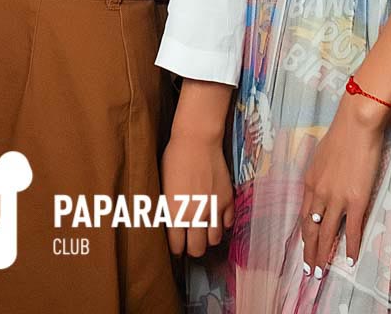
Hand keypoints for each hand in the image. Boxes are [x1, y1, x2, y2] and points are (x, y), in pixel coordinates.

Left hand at [161, 130, 233, 257]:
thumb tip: (168, 223)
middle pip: (197, 249)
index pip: (177, 246)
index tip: (176, 246)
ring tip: (203, 230)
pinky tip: (216, 216)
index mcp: (175, 212)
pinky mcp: (228, 199)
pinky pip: (228, 222)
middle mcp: (195, 215)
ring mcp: (214, 208)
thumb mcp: (162, 186)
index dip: (176, 248)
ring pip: (214, 240)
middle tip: (190, 242)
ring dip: (208, 237)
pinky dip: (222, 223)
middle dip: (193, 248)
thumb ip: (167, 208)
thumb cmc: (174, 159)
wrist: (196, 140)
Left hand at [297, 99, 387, 275]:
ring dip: (324, 255)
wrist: (357, 125)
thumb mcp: (322, 156)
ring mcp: (337, 199)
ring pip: (327, 234)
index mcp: (309, 182)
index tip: (304, 248)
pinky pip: (352, 230)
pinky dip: (351, 246)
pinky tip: (350, 260)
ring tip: (322, 272)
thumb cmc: (342, 135)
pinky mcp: (356, 200)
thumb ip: (321, 174)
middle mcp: (319, 194)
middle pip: (310, 229)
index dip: (303, 235)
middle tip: (309, 271)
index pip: (303, 215)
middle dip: (309, 251)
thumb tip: (323, 184)